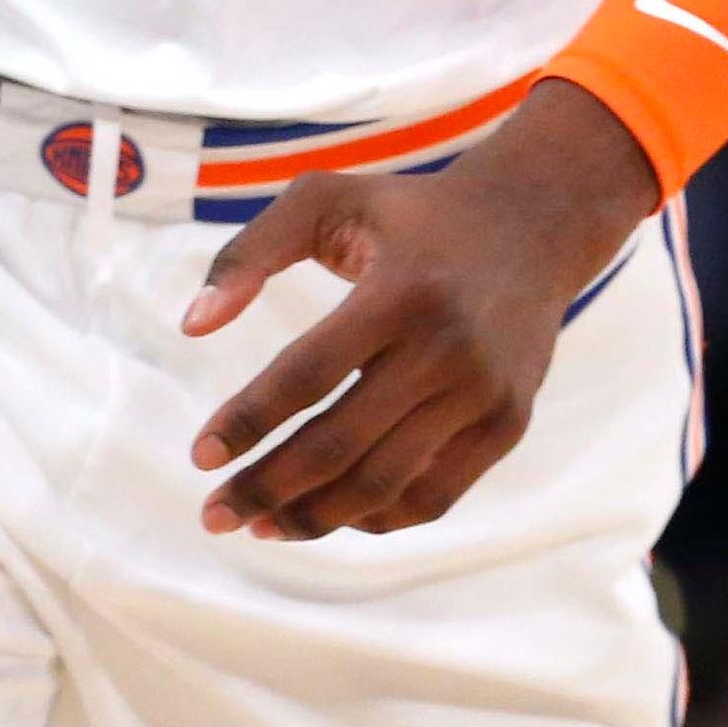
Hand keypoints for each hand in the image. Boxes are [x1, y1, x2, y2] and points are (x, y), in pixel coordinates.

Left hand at [181, 81, 658, 542]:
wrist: (535, 221)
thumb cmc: (412, 212)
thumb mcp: (329, 199)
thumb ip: (251, 252)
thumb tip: (192, 326)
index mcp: (399, 290)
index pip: (307, 374)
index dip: (247, 421)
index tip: (199, 456)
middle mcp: (447, 348)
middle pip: (340, 445)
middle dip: (266, 488)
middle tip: (213, 514)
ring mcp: (483, 394)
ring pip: (383, 485)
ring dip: (312, 518)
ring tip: (260, 527)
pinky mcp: (508, 424)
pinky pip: (432, 497)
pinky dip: (375, 518)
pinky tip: (328, 515)